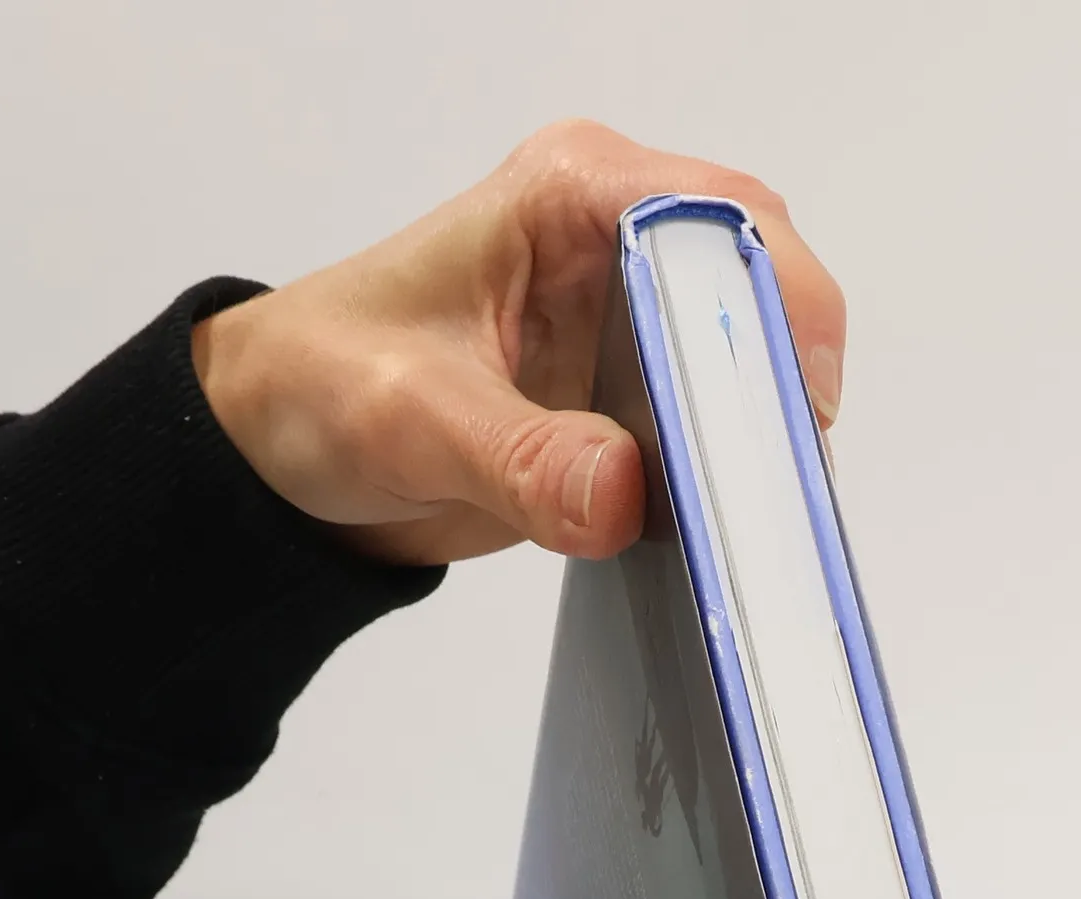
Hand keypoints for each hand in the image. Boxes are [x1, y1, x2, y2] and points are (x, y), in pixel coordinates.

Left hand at [191, 119, 846, 567]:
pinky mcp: (637, 394)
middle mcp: (618, 240)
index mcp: (568, 196)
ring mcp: (636, 319)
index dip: (775, 302)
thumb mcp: (412, 421)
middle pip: (762, 283)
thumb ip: (521, 460)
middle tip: (781, 474)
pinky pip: (722, 421)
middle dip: (783, 375)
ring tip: (756, 509)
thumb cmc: (324, 382)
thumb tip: (623, 493)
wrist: (289, 442)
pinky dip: (735, 470)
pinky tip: (722, 520)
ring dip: (766, 431)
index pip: (715, 218)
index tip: (792, 400)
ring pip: (755, 355)